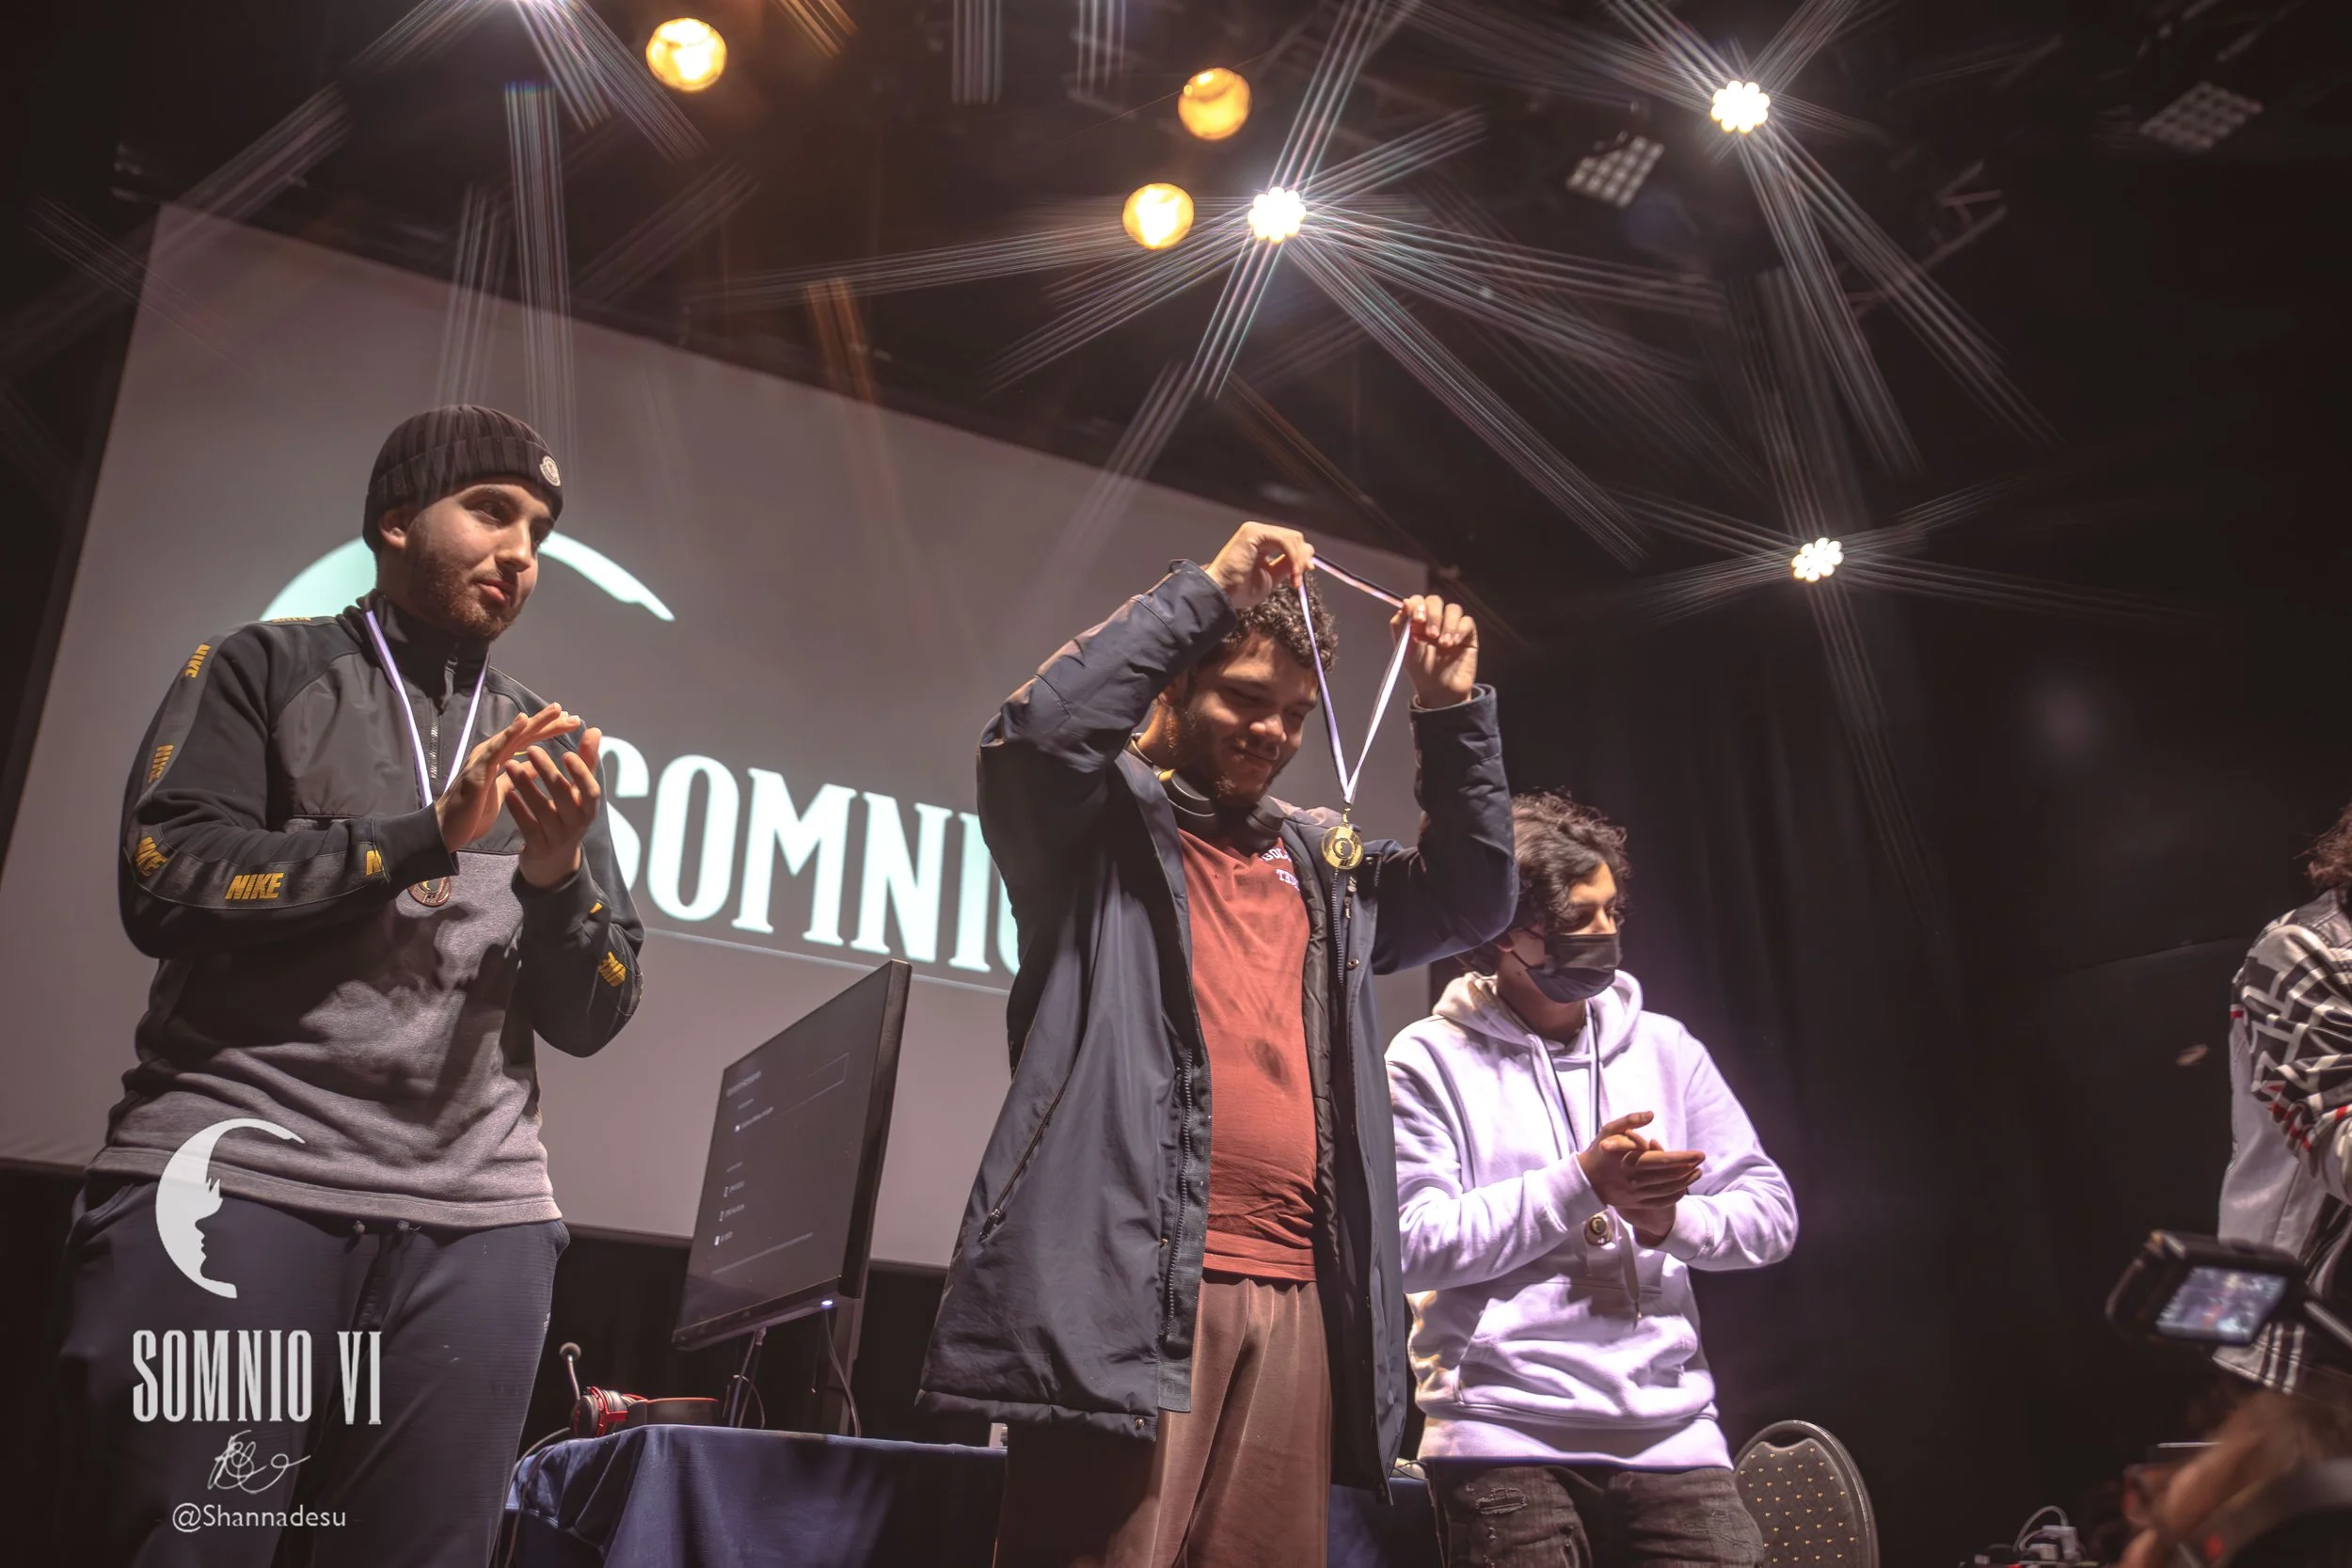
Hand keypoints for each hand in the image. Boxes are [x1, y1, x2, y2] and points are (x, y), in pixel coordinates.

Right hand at [435, 704, 579, 853]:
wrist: (446, 832)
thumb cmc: (471, 813)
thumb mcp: (502, 792)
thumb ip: (516, 777)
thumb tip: (536, 767)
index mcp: (498, 760)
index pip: (526, 741)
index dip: (546, 730)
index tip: (569, 722)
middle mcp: (491, 755)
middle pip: (523, 734)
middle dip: (547, 722)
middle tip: (570, 713)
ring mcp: (483, 759)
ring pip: (513, 736)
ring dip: (535, 721)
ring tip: (555, 710)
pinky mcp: (478, 770)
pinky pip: (496, 748)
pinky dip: (510, 733)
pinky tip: (523, 721)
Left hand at [505, 726, 604, 888]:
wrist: (554, 861)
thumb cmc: (569, 816)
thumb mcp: (580, 793)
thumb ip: (586, 762)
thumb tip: (593, 729)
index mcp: (589, 809)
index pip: (590, 791)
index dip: (580, 773)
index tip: (566, 753)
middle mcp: (576, 825)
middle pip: (563, 797)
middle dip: (547, 772)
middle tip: (531, 749)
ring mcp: (557, 837)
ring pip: (541, 809)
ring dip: (525, 785)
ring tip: (509, 765)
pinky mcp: (538, 847)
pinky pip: (526, 826)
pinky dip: (517, 809)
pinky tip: (506, 792)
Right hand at [1205, 522, 1313, 611]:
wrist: (1221, 594)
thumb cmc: (1239, 590)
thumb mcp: (1271, 578)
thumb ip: (1287, 566)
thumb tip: (1307, 556)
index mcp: (1262, 544)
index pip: (1290, 543)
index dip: (1301, 556)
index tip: (1305, 573)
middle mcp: (1259, 535)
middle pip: (1293, 538)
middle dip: (1302, 558)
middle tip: (1301, 577)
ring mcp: (1256, 531)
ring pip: (1292, 538)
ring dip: (1298, 560)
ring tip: (1295, 579)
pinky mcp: (1253, 532)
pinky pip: (1283, 540)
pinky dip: (1293, 556)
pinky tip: (1292, 572)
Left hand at [1394, 594, 1476, 705]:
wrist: (1441, 692)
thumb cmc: (1422, 673)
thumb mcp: (1405, 650)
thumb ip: (1401, 626)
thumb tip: (1405, 603)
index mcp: (1417, 623)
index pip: (1417, 601)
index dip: (1417, 605)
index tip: (1417, 619)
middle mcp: (1434, 621)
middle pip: (1435, 601)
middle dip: (1433, 614)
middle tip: (1430, 634)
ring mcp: (1451, 626)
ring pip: (1453, 609)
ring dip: (1447, 624)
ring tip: (1443, 644)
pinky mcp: (1467, 634)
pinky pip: (1467, 622)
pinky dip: (1459, 630)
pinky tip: (1453, 644)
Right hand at [1576, 1113, 1702, 1216]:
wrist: (1585, 1179)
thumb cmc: (1599, 1151)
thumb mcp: (1609, 1129)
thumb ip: (1630, 1120)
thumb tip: (1651, 1114)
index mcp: (1631, 1161)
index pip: (1664, 1160)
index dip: (1684, 1157)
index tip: (1699, 1153)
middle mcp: (1636, 1179)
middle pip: (1670, 1175)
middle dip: (1689, 1167)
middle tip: (1701, 1160)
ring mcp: (1637, 1193)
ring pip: (1668, 1189)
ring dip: (1685, 1181)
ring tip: (1697, 1172)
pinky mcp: (1636, 1202)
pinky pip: (1661, 1201)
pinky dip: (1675, 1195)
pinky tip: (1683, 1188)